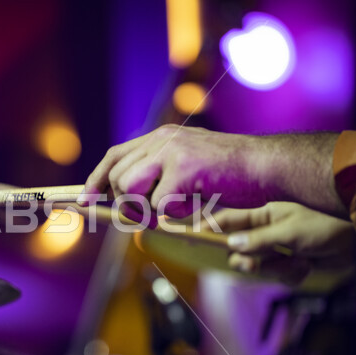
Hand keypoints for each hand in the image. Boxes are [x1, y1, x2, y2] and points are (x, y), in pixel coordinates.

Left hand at [79, 125, 343, 218]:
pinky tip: (196, 206)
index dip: (96, 179)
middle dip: (126, 203)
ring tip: (176, 209)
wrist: (270, 167)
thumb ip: (160, 177)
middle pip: (117, 177)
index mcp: (162, 137)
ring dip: (146, 209)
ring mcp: (171, 152)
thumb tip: (130, 204)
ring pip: (129, 189)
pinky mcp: (183, 169)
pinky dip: (173, 215)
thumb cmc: (233, 174)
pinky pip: (158, 204)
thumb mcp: (189, 167)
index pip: (114, 156)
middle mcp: (162, 140)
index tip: (85, 200)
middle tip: (150, 215)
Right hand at [208, 202, 355, 284]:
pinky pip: (276, 276)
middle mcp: (265, 232)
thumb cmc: (325, 228)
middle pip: (238, 249)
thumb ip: (260, 240)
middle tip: (253, 265)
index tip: (190, 235)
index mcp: (262, 216)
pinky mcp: (287, 264)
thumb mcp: (291, 232)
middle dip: (247, 260)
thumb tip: (232, 244)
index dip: (206, 227)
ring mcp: (275, 249)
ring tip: (298, 262)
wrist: (354, 244)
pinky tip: (306, 266)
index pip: (227, 220)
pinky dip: (290, 275)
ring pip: (258, 266)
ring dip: (277, 269)